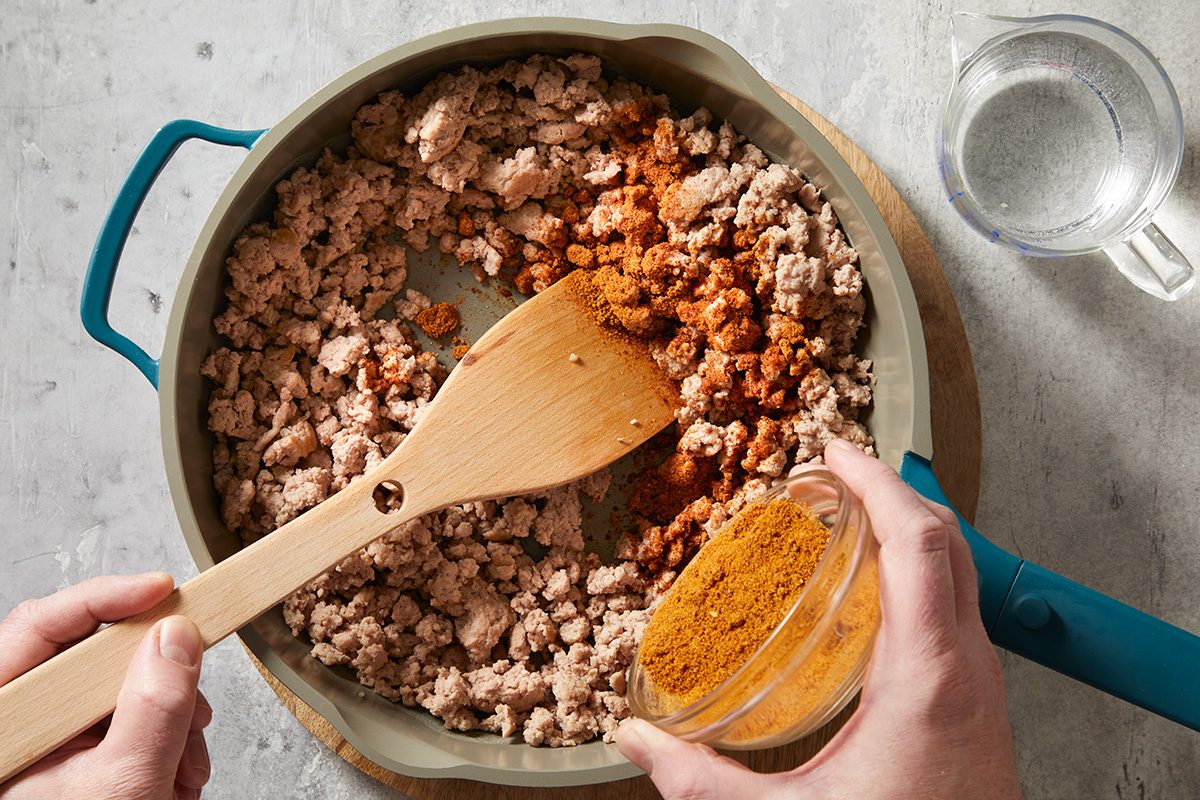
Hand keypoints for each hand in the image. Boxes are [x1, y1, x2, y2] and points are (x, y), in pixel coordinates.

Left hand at [0, 573, 210, 799]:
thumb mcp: (124, 786)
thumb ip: (154, 707)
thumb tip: (176, 637)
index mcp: (1, 726)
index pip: (40, 627)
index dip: (106, 598)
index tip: (165, 590)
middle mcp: (15, 729)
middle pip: (88, 660)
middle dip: (156, 679)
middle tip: (194, 697)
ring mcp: (43, 748)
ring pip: (114, 694)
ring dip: (168, 721)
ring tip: (185, 767)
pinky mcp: (71, 762)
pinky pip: (122, 726)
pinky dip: (160, 743)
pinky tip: (174, 776)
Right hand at [616, 438, 1021, 798]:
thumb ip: (704, 782)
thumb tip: (638, 742)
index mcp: (930, 676)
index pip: (919, 543)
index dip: (878, 483)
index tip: (836, 453)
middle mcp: (969, 667)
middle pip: (948, 540)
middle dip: (892, 489)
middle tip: (835, 473)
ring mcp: (984, 683)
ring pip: (960, 571)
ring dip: (909, 529)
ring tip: (851, 518)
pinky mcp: (981, 702)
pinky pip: (956, 609)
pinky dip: (920, 573)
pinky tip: (876, 594)